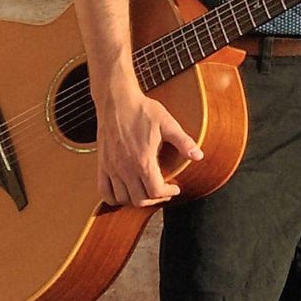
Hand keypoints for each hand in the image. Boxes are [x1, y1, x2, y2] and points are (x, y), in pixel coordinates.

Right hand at [93, 88, 201, 207]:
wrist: (117, 101)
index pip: (155, 191)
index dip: (168, 193)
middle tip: (164, 191)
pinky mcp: (102, 164)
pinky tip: (126, 191)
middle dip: (155, 199)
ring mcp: (111, 167)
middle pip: (139, 199)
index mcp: (142, 160)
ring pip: (122, 198)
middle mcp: (124, 167)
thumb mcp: (168, 124)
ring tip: (147, 191)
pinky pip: (104, 191)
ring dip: (136, 199)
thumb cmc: (142, 111)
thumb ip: (184, 142)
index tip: (175, 188)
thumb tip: (199, 155)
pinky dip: (114, 197)